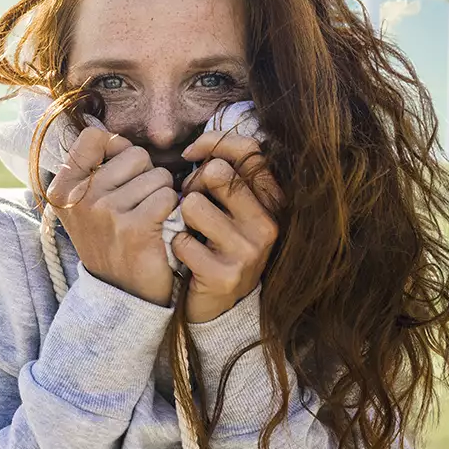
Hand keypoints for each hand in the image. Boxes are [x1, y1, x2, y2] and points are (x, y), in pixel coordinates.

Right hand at [48, 128, 179, 307]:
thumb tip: (107, 131)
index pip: (94, 137)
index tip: (120, 173)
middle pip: (134, 154)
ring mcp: (105, 213)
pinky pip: (167, 196)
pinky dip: (173, 210)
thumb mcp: (85, 206)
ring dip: (162, 195)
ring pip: (157, 175)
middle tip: (137, 205)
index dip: (117, 149)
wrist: (122, 295)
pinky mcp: (134, 228)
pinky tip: (161, 227)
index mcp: (63, 189)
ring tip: (149, 218)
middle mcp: (79, 198)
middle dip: (146, 175)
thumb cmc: (111, 241)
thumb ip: (91, 168)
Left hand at [173, 128, 282, 322]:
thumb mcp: (230, 206)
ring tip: (191, 232)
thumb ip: (221, 173)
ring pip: (193, 205)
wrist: (219, 306)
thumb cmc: (217, 243)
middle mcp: (267, 224)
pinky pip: (182, 241)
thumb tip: (193, 149)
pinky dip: (176, 247)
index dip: (214, 142)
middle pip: (217, 173)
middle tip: (192, 206)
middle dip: (193, 184)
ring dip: (182, 218)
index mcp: (272, 202)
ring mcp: (248, 252)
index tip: (191, 153)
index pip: (249, 150)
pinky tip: (188, 259)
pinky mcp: (226, 275)